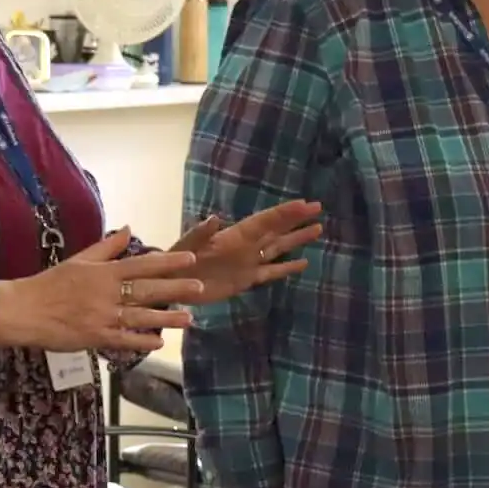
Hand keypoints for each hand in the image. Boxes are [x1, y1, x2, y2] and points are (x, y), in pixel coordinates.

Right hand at [0, 229, 203, 352]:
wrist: (24, 310)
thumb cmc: (51, 283)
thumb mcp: (79, 260)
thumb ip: (107, 247)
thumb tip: (129, 229)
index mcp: (104, 272)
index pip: (142, 265)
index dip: (168, 262)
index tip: (191, 260)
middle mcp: (107, 293)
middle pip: (147, 289)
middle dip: (176, 288)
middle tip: (201, 288)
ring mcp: (103, 316)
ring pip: (140, 316)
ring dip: (167, 318)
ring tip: (190, 319)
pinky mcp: (95, 336)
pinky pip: (123, 340)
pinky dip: (141, 341)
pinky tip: (159, 343)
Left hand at [173, 201, 322, 303]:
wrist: (170, 283)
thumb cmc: (176, 260)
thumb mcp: (186, 245)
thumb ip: (201, 233)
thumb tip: (215, 218)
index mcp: (234, 235)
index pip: (265, 221)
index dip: (285, 213)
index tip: (306, 204)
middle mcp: (246, 246)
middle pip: (276, 230)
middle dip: (296, 220)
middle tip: (318, 208)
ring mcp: (248, 263)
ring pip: (278, 248)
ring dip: (296, 239)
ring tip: (318, 229)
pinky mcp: (246, 280)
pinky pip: (271, 273)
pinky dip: (286, 268)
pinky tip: (303, 263)